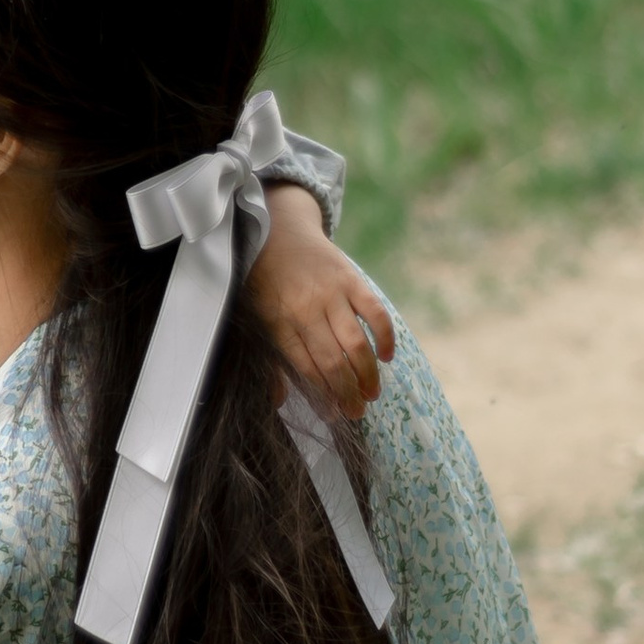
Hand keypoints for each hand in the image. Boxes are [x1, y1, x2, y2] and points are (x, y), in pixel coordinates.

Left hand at [248, 188, 395, 415]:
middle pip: (333, 362)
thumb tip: (279, 402)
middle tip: (357, 413)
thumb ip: (271, 360)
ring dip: (367, 375)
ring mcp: (331, 293)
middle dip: (348, 394)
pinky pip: (374, 313)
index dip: (323, 397)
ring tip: (372, 394)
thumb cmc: (264, 280)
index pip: (306, 369)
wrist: (277, 228)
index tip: (334, 416)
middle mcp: (306, 310)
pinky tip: (386, 357)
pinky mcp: (351, 279)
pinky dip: (385, 337)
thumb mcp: (257, 319)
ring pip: (355, 344)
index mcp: (279, 322)